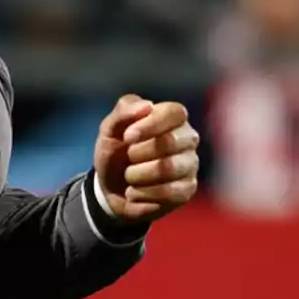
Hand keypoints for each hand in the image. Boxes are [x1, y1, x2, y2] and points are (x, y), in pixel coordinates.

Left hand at [94, 94, 199, 223]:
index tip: (127, 137)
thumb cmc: (114, 151)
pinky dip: (143, 193)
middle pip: (171, 142)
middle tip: (127, 156)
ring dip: (138, 174)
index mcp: (170, 117)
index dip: (151, 124)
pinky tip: (134, 192)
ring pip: (170, 168)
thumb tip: (147, 105)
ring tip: (128, 175)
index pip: (175, 113)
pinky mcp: (188, 189)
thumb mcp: (109, 130)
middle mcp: (187, 138)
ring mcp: (190, 164)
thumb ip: (123, 113)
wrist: (111, 187)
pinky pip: (170, 192)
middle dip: (139, 152)